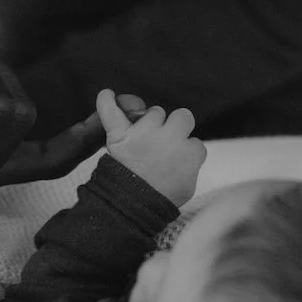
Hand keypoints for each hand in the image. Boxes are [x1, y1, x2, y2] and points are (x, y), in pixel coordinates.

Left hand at [95, 89, 206, 206]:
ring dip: (152, 121)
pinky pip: (111, 111)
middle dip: (176, 127)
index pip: (195, 141)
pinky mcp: (121, 134)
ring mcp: (145, 133)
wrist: (134, 207)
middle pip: (182, 116)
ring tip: (144, 139)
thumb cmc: (161, 199)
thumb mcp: (188, 186)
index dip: (186, 150)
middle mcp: (170, 137)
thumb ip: (191, 165)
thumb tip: (189, 153)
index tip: (177, 162)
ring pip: (155, 112)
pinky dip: (106, 102)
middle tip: (165, 144)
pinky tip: (107, 94)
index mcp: (189, 153)